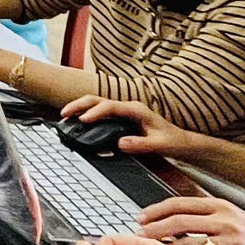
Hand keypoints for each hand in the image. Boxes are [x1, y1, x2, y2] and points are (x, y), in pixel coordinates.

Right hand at [57, 96, 194, 159]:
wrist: (180, 142)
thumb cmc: (172, 141)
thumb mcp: (159, 145)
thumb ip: (140, 144)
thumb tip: (120, 143)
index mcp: (136, 109)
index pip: (111, 106)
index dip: (95, 112)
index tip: (83, 120)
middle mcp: (128, 107)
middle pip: (98, 99)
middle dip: (79, 104)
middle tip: (65, 114)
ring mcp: (123, 111)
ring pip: (96, 104)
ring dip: (80, 107)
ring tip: (65, 116)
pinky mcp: (120, 118)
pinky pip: (99, 113)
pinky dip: (86, 114)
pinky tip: (77, 122)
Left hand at [131, 195, 244, 244]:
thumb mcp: (239, 220)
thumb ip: (213, 217)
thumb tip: (181, 219)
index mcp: (224, 206)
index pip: (181, 203)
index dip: (157, 210)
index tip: (141, 217)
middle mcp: (226, 220)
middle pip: (179, 221)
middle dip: (154, 229)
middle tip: (138, 237)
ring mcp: (232, 242)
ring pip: (187, 243)